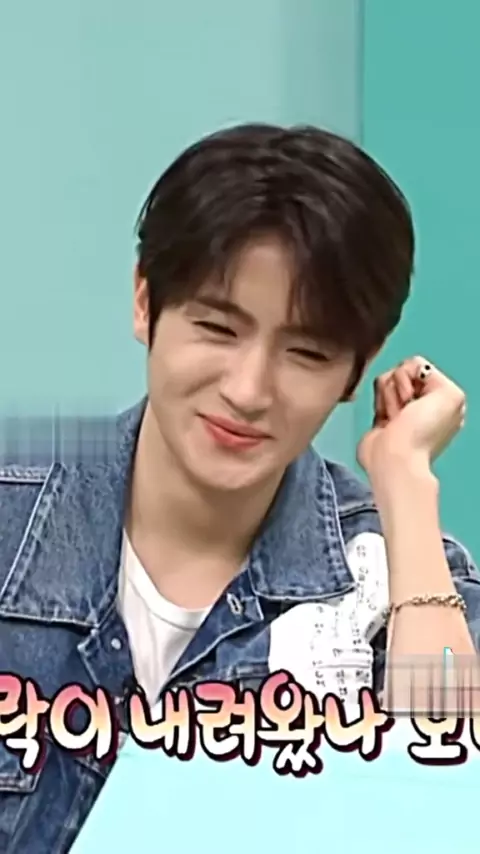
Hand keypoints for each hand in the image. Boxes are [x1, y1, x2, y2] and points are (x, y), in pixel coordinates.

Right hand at [357, 356, 465, 479]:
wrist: (394, 457)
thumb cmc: (421, 432)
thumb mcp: (449, 395)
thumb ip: (433, 373)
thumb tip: (409, 371)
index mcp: (443, 398)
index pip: (419, 367)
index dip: (415, 378)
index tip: (418, 398)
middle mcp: (423, 401)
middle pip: (401, 372)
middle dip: (400, 388)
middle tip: (406, 409)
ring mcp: (401, 407)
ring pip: (386, 380)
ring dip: (389, 398)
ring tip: (395, 417)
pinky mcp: (382, 413)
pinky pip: (376, 393)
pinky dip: (380, 404)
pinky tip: (386, 419)